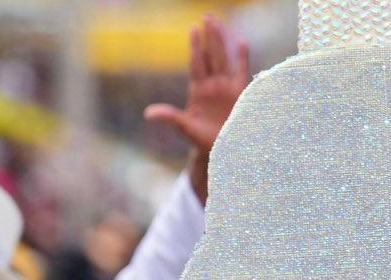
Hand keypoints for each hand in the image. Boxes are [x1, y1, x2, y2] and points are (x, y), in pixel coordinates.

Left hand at [144, 15, 249, 200]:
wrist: (219, 150)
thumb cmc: (200, 140)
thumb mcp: (183, 128)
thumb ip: (169, 118)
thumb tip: (149, 114)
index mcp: (198, 90)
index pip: (197, 63)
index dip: (195, 47)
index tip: (193, 30)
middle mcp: (212, 85)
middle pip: (210, 56)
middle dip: (209, 37)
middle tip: (207, 17)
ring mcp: (226, 88)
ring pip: (223, 60)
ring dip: (221, 42)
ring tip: (218, 23)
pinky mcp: (240, 95)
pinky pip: (242, 73)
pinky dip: (242, 58)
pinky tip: (241, 43)